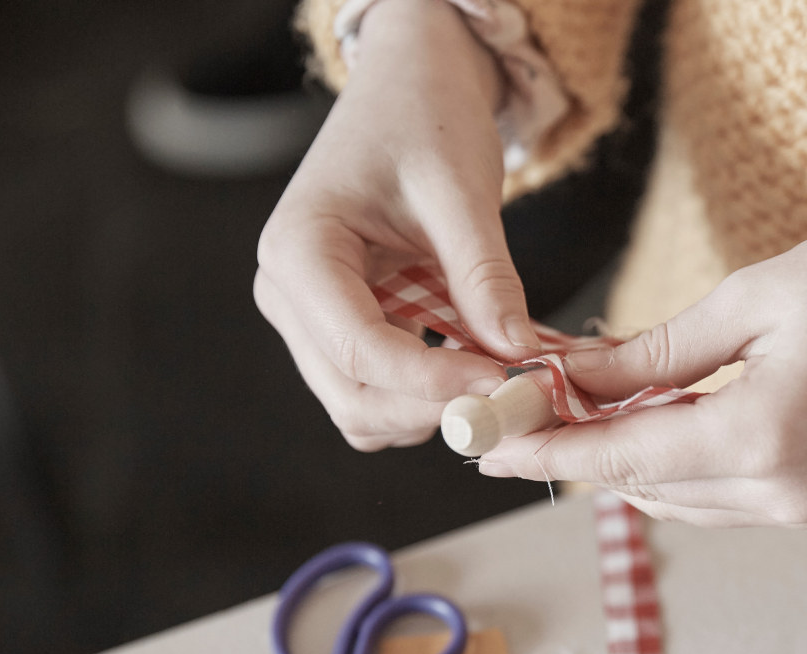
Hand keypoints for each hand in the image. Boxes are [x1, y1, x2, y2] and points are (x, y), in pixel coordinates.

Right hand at [255, 0, 534, 450]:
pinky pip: (378, 393)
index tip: (507, 383)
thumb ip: (484, 275)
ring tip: (499, 375)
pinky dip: (428, 397)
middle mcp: (287, 295)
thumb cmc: (425, 120)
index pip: (361, 349)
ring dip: (431, 411)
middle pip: (353, 397)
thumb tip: (518, 352)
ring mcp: (308, 320)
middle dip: (433, 408)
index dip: (437, 380)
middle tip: (512, 396)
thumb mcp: (461, 191)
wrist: (410, 90)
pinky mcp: (339, 332)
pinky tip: (475, 364)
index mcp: (298, 251)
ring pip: (362, 410)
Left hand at [476, 215, 806, 525]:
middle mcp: (781, 494)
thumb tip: (574, 380)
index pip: (620, 458)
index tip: (481, 439)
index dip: (544, 449)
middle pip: (641, 487)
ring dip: (624, 457)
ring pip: (676, 497)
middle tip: (520, 405)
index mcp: (763, 439)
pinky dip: (673, 461)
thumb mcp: (752, 299)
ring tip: (576, 404)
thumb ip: (653, 354)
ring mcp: (804, 506)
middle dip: (577, 449)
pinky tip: (647, 418)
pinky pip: (717, 494)